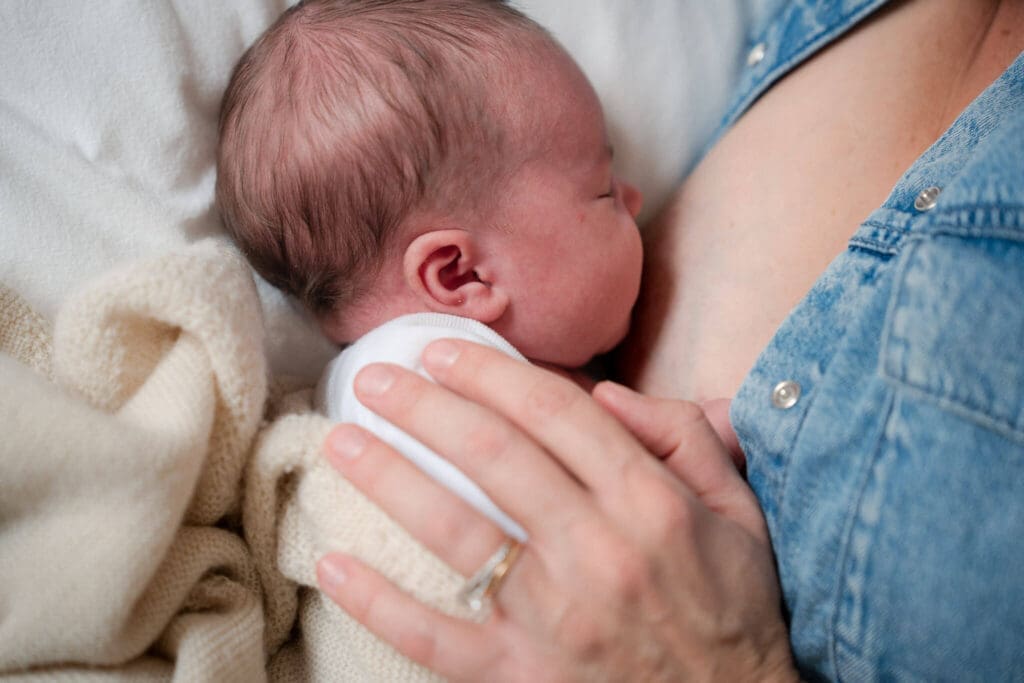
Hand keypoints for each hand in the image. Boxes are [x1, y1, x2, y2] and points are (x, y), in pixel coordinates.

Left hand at [317, 340, 794, 681]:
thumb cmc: (732, 605)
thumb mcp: (738, 508)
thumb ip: (683, 435)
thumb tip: (605, 394)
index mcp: (650, 502)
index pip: (555, 412)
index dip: (490, 372)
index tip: (441, 350)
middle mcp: (598, 551)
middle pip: (492, 454)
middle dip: (424, 405)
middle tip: (376, 377)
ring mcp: (555, 618)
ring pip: (455, 532)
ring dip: (389, 478)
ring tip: (343, 440)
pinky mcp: (523, 675)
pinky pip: (436, 637)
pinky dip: (379, 603)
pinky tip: (332, 566)